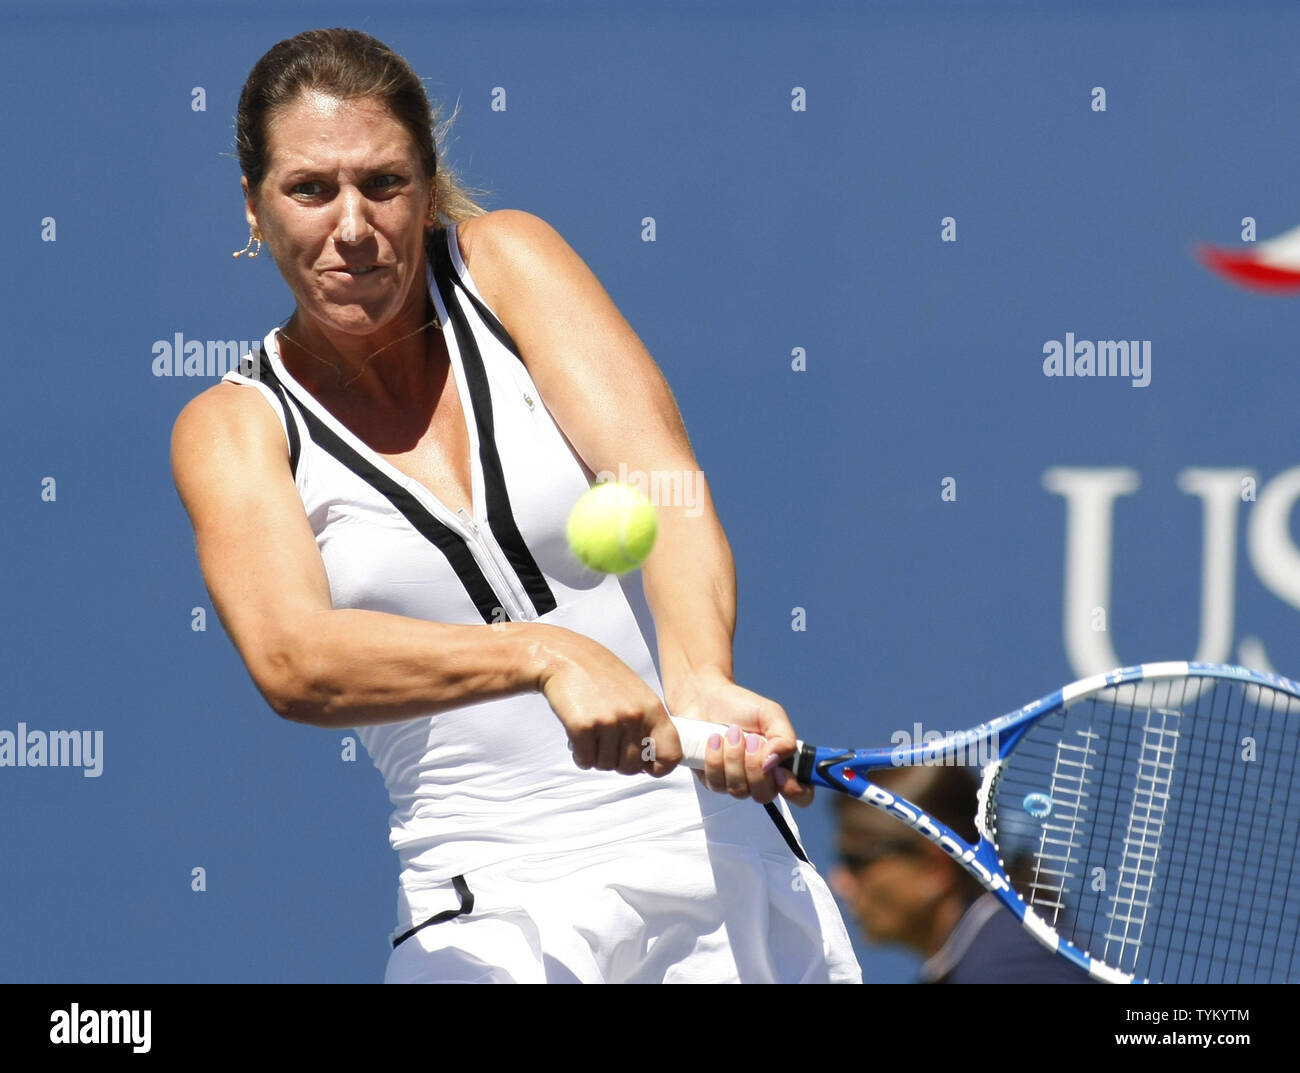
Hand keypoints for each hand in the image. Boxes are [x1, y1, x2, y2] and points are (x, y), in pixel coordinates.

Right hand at [536, 626, 680, 776]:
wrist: (567, 658)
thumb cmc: (602, 676)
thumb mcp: (637, 695)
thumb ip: (647, 724)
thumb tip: (650, 761)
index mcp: (653, 709)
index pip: (671, 754)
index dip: (660, 768)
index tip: (647, 767)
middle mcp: (634, 717)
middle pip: (632, 767)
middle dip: (618, 763)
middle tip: (607, 744)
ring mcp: (608, 722)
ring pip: (606, 765)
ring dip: (596, 758)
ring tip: (592, 736)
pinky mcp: (583, 726)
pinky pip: (585, 760)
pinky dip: (581, 756)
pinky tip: (578, 740)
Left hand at [668, 668, 813, 806]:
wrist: (706, 699)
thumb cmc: (742, 707)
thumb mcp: (771, 714)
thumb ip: (783, 738)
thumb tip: (774, 763)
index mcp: (783, 764)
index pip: (801, 794)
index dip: (795, 791)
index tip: (780, 772)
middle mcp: (762, 778)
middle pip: (765, 795)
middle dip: (754, 766)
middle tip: (750, 739)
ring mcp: (737, 782)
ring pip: (739, 790)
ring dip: (734, 758)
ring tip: (730, 732)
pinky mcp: (713, 781)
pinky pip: (716, 783)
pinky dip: (715, 759)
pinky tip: (714, 739)